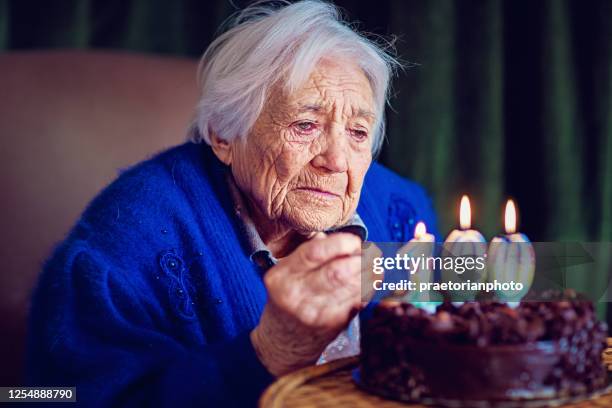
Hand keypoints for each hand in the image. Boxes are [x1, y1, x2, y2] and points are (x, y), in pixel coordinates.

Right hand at [250, 232, 361, 375]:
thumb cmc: (288, 298)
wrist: (282, 342)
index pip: (315, 253)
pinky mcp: (331, 326)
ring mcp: (314, 313)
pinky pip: (357, 301)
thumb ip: (310, 253)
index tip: (354, 241)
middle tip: (371, 253)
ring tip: (376, 264)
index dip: (341, 243)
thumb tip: (342, 240)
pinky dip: (368, 288)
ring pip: (351, 287)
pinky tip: (371, 281)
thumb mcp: (286, 274)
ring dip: (370, 272)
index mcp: (282, 276)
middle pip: (337, 272)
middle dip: (361, 259)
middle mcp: (295, 295)